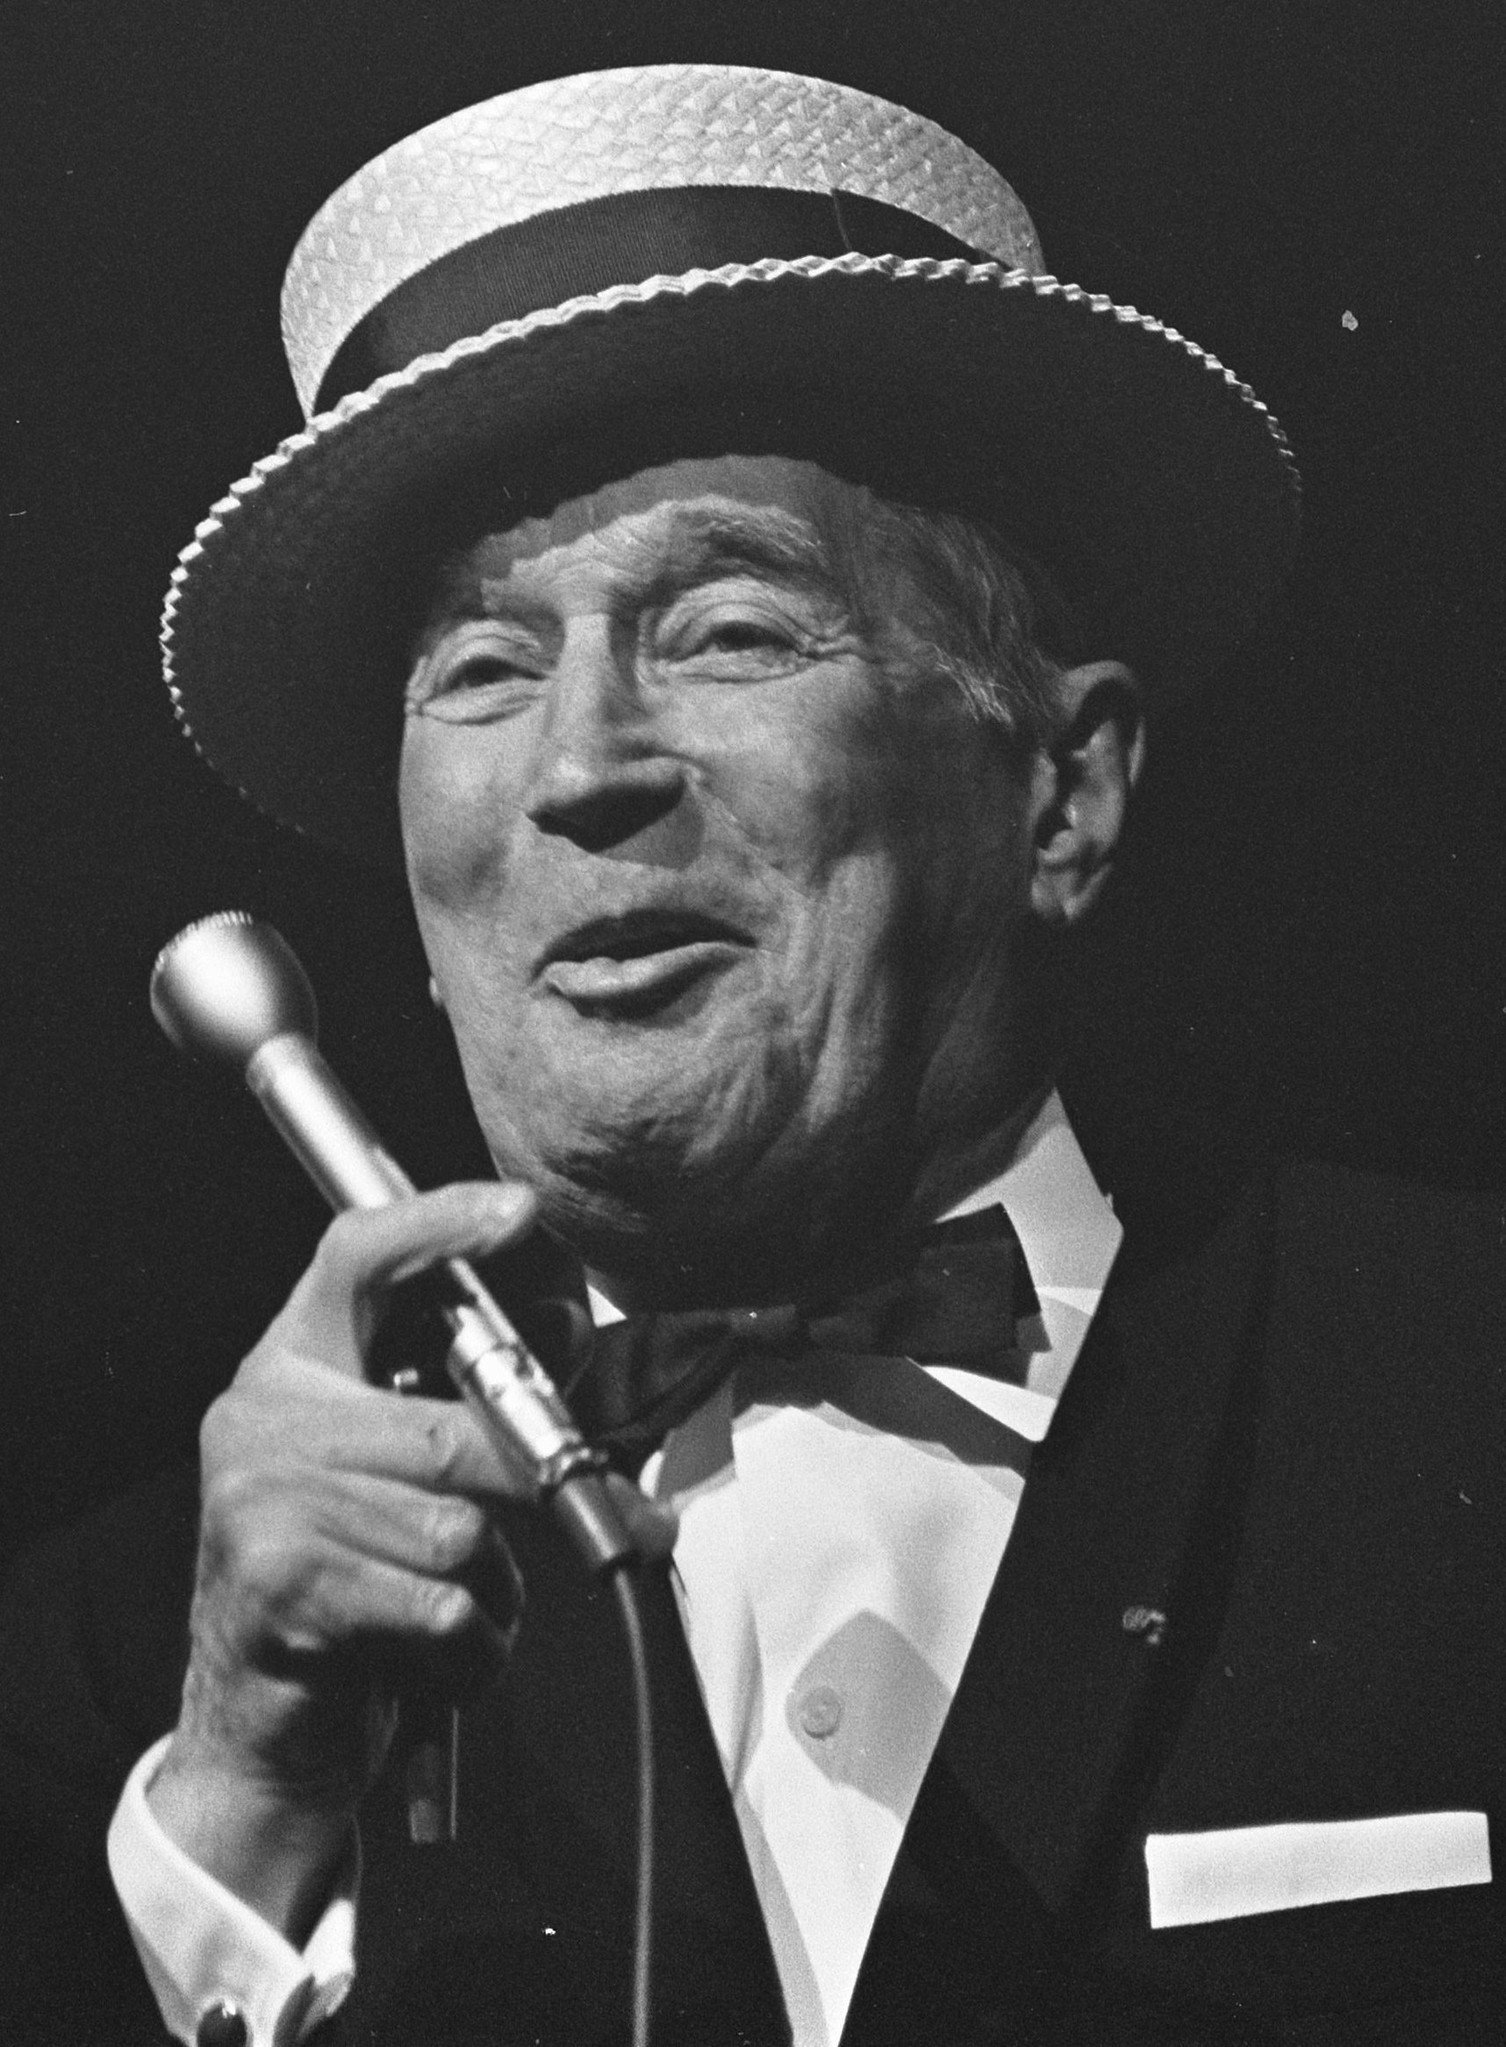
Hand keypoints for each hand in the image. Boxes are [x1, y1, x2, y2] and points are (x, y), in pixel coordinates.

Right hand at [147, 1181, 671, 1937]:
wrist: (263, 1737)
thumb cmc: (352, 1594)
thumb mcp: (401, 1481)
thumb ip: (468, 1414)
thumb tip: (576, 1346)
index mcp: (292, 1369)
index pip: (355, 1257)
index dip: (439, 1223)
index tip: (519, 1212)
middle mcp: (262, 1418)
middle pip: (456, 1428)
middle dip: (546, 1489)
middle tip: (629, 1519)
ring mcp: (261, 1500)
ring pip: (461, 1530)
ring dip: (492, 1591)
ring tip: (444, 1614)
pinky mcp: (280, 1585)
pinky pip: (443, 1605)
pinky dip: (468, 1649)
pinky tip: (423, 1660)